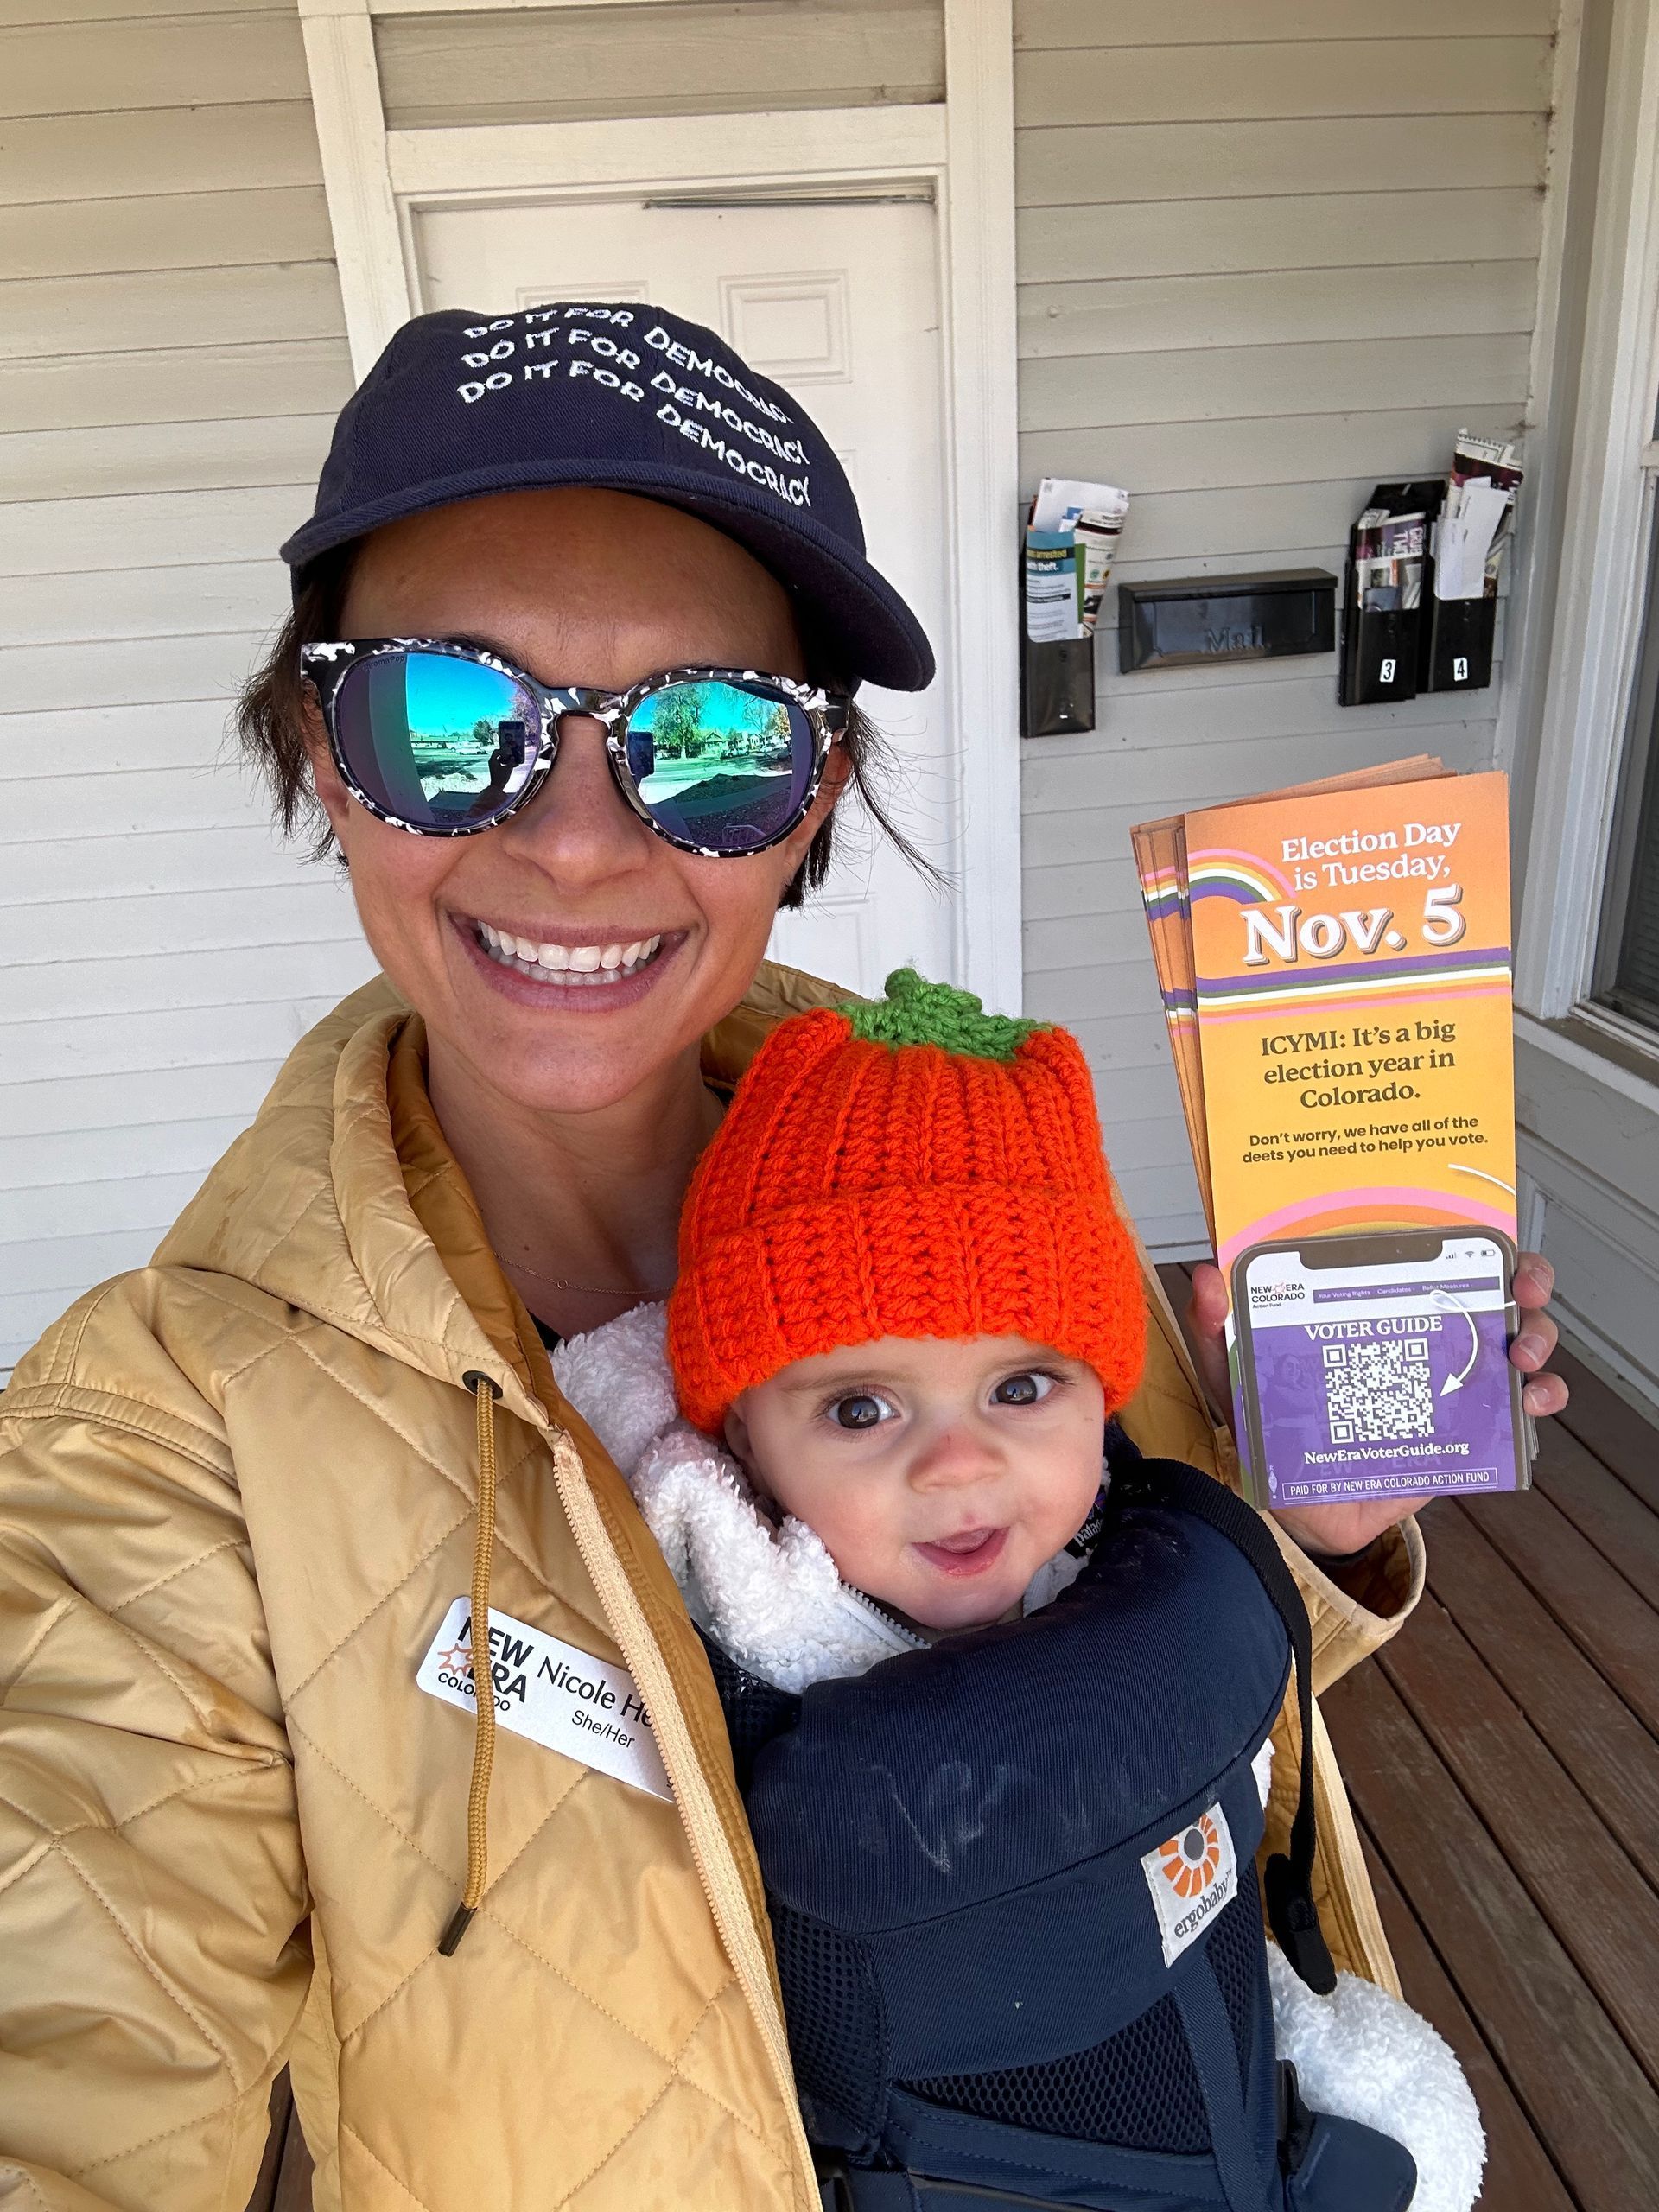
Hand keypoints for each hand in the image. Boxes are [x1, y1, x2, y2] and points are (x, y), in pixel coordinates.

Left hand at [1184, 1251, 1568, 1558]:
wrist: (1295, 1508)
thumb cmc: (1268, 1423)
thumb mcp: (1232, 1370)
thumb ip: (1214, 1327)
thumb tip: (1208, 1276)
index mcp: (1373, 1302)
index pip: (1426, 1251)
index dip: (1466, 1236)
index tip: (1486, 1234)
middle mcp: (1420, 1330)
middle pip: (1491, 1287)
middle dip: (1524, 1278)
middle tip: (1523, 1290)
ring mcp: (1448, 1378)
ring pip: (1517, 1340)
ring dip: (1538, 1335)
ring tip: (1524, 1353)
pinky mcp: (1464, 1431)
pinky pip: (1517, 1410)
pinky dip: (1538, 1399)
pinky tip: (1533, 1399)